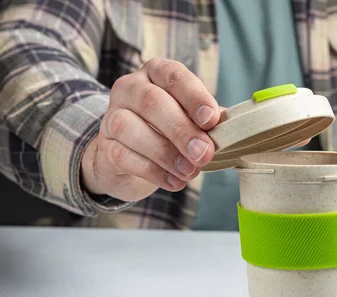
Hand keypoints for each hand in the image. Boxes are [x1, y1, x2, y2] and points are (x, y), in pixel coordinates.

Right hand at [81, 58, 219, 201]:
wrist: (130, 157)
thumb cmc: (168, 131)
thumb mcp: (191, 120)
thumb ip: (207, 122)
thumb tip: (232, 131)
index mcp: (157, 74)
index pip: (174, 76)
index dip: (194, 96)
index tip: (211, 119)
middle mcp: (130, 88)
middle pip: (152, 102)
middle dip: (182, 130)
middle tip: (204, 153)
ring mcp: (112, 116)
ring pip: (131, 128)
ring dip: (166, 153)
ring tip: (190, 172)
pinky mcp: (105, 146)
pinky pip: (124, 156)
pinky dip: (153, 171)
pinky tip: (174, 182)